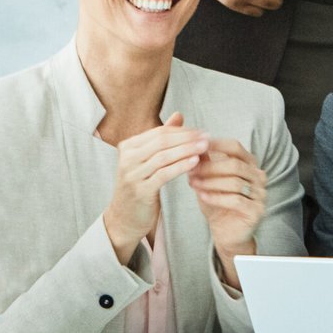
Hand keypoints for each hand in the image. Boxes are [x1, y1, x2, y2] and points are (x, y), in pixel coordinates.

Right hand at [102, 112, 207, 264]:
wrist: (124, 217)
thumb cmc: (141, 183)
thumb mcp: (148, 159)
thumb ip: (162, 137)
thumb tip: (178, 114)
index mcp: (128, 147)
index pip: (160, 132)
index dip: (183, 130)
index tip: (202, 131)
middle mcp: (126, 159)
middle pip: (162, 142)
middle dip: (188, 138)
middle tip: (208, 137)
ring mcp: (131, 175)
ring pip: (163, 156)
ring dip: (187, 150)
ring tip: (205, 147)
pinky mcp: (140, 191)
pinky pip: (163, 174)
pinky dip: (181, 166)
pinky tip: (195, 162)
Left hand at [189, 136, 268, 285]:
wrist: (228, 233)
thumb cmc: (219, 204)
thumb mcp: (210, 182)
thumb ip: (206, 166)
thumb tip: (193, 147)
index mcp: (249, 164)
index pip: (235, 147)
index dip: (216, 145)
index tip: (196, 147)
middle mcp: (258, 176)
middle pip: (235, 164)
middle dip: (210, 167)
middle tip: (190, 170)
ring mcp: (260, 193)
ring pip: (236, 182)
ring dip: (211, 182)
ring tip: (193, 183)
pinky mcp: (257, 210)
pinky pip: (236, 200)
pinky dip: (217, 197)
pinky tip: (202, 196)